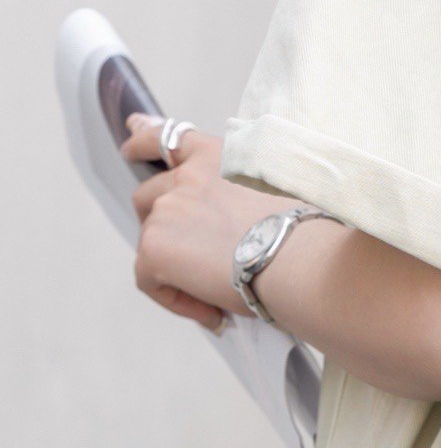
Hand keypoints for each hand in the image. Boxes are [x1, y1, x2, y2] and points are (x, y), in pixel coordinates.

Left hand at [120, 116, 298, 331]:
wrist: (297, 259)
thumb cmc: (302, 237)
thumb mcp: (273, 196)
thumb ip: (244, 198)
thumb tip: (238, 233)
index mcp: (217, 159)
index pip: (171, 138)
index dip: (144, 137)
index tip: (130, 136)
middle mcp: (186, 177)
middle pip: (149, 196)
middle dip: (157, 220)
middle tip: (183, 251)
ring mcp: (166, 210)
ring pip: (150, 241)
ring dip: (172, 263)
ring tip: (211, 291)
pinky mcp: (154, 248)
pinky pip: (149, 279)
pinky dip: (174, 297)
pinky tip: (210, 311)